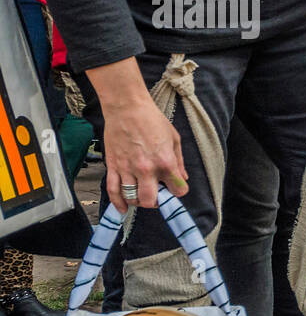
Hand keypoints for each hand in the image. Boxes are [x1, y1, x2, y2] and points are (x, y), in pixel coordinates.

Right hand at [86, 59, 188, 211]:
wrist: (127, 107)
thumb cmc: (152, 120)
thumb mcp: (174, 139)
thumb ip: (179, 162)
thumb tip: (182, 179)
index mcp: (165, 162)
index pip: (177, 190)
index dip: (178, 192)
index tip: (175, 189)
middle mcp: (147, 169)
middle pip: (151, 201)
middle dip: (156, 202)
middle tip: (157, 196)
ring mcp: (128, 169)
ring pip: (132, 197)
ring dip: (138, 201)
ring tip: (142, 196)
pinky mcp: (113, 166)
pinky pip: (113, 190)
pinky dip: (118, 203)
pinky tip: (123, 208)